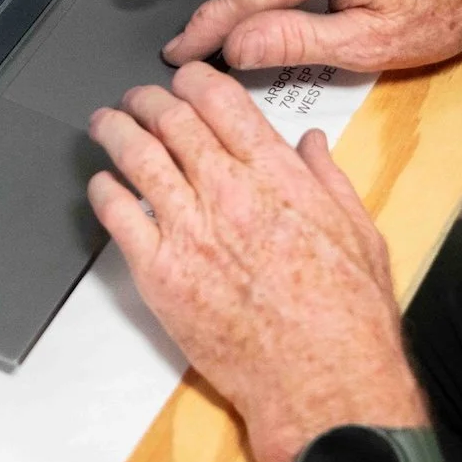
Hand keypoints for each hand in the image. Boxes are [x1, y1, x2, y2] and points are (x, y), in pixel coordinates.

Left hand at [88, 61, 424, 461]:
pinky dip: (105, 190)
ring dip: (115, 130)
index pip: (220, 101)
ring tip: (104, 122)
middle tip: (137, 99)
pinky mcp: (161, 274)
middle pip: (171, 120)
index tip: (183, 80)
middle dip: (148, 100)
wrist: (323, 382)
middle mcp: (228, 191)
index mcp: (277, 175)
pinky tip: (102, 183)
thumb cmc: (348, 315)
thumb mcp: (359, 232)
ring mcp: (190, 231)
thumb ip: (328, 179)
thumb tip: (311, 143)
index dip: (194, 80)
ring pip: (137, 157)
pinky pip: (118, 215)